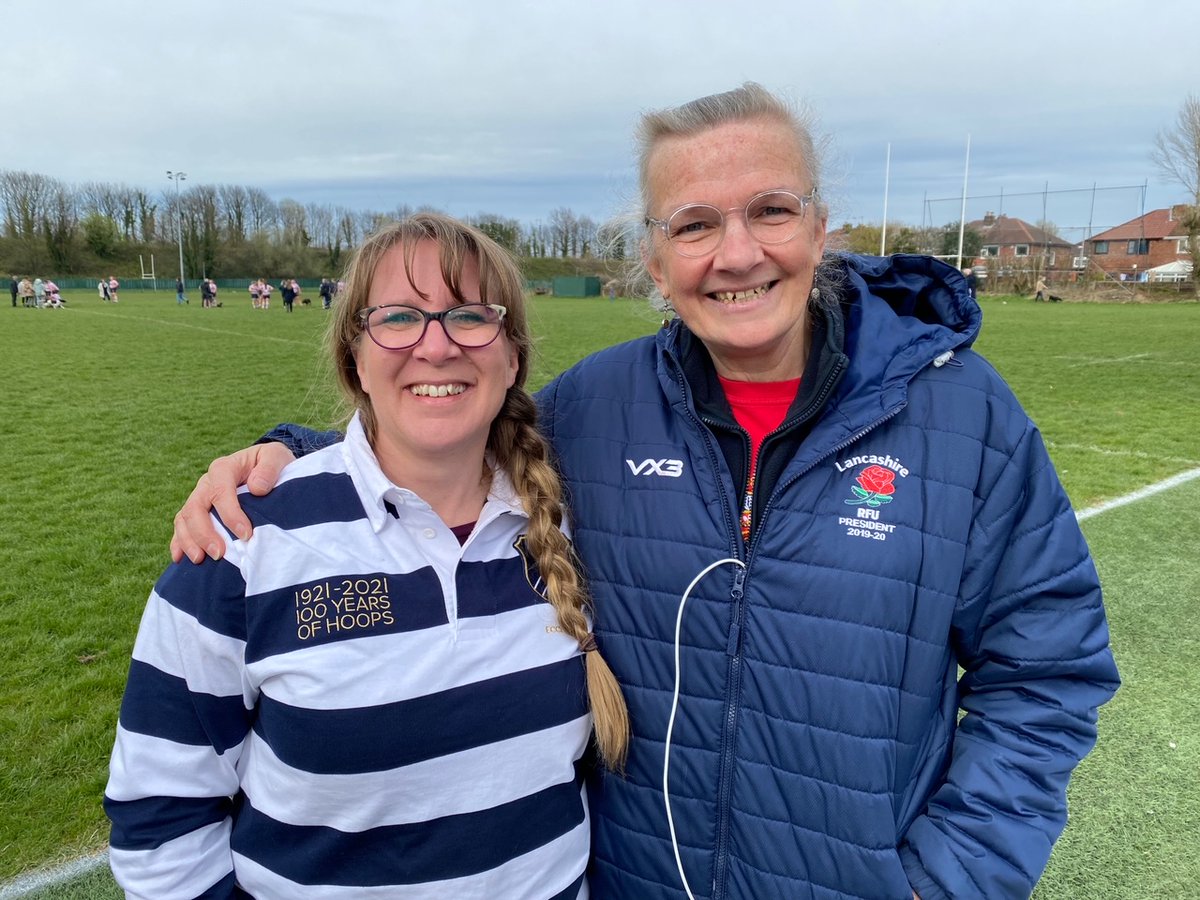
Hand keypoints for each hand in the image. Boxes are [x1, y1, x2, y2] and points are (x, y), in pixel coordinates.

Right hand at [170, 442, 295, 563]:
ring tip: (199, 560)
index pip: (221, 491)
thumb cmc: (271, 464)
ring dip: (189, 540)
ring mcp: (199, 497)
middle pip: (195, 507)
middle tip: (218, 554)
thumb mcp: (276, 457)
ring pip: (184, 518)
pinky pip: (181, 526)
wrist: (266, 467)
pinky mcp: (197, 511)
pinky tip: (179, 559)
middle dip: (204, 533)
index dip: (230, 514)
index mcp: (224, 468)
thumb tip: (256, 488)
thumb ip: (269, 468)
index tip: (245, 534)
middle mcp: (207, 483)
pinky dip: (178, 542)